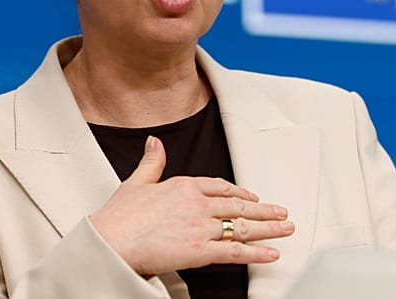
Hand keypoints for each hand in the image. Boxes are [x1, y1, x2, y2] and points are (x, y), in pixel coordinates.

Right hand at [89, 136, 294, 275]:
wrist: (109, 242)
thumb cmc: (118, 217)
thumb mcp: (136, 182)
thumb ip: (151, 162)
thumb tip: (155, 142)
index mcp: (185, 185)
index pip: (221, 186)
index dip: (240, 192)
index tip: (252, 197)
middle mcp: (198, 204)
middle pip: (239, 206)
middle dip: (264, 210)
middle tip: (283, 212)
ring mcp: (201, 227)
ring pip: (242, 226)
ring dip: (269, 228)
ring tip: (286, 229)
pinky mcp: (200, 250)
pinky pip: (235, 252)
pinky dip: (257, 253)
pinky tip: (272, 253)